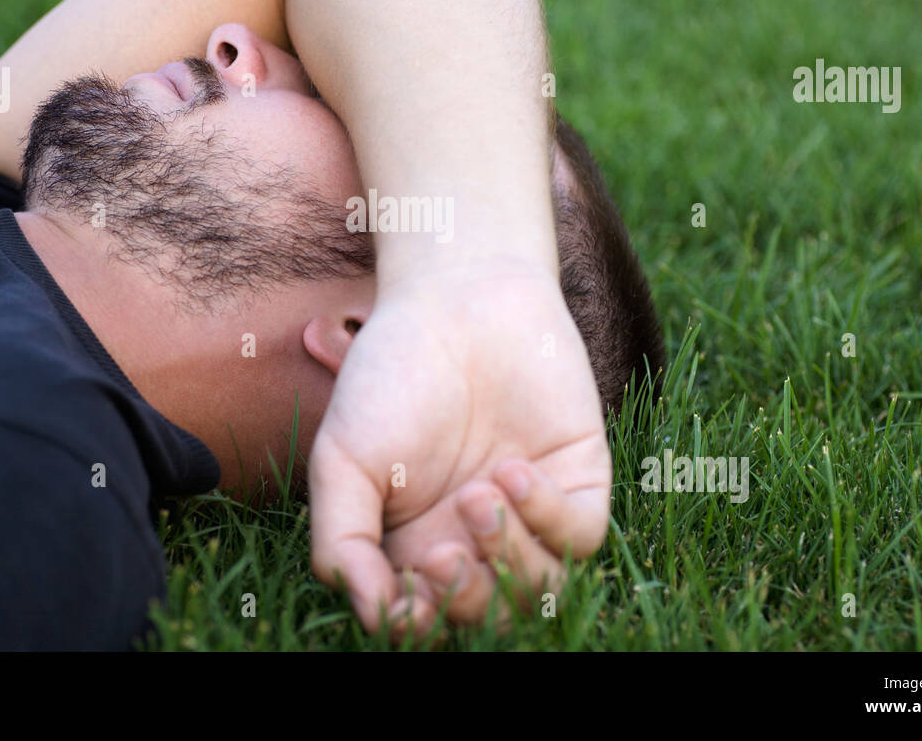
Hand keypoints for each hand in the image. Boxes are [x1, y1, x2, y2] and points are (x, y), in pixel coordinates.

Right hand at [307, 264, 610, 633]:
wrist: (455, 298)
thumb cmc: (392, 374)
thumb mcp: (342, 461)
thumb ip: (343, 541)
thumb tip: (371, 613)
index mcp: (415, 541)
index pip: (427, 616)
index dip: (419, 622)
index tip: (404, 596)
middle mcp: (476, 536)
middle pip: (489, 614)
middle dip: (468, 602)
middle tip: (445, 556)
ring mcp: (531, 511)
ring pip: (539, 587)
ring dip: (507, 559)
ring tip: (478, 494)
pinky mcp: (578, 480)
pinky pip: (579, 536)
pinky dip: (547, 518)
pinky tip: (514, 470)